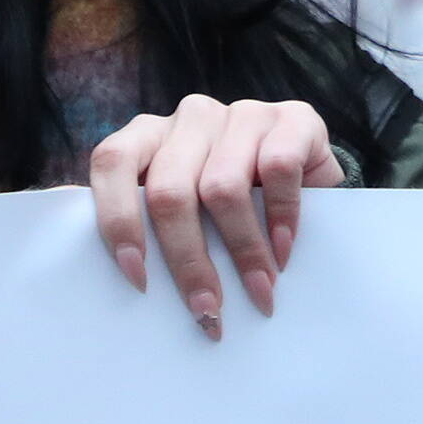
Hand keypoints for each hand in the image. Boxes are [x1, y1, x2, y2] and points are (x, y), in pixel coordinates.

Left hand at [88, 94, 346, 339]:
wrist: (309, 175)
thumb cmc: (232, 207)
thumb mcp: (188, 210)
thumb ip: (157, 227)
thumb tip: (141, 289)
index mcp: (149, 134)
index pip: (113, 162)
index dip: (118, 219)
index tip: (137, 278)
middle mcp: (192, 117)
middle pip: (170, 191)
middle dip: (188, 260)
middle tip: (207, 309)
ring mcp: (243, 113)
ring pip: (223, 186)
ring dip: (242, 251)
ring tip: (257, 292)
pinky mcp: (294, 117)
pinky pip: (279, 167)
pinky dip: (280, 218)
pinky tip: (283, 252)